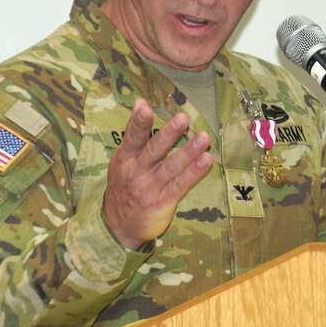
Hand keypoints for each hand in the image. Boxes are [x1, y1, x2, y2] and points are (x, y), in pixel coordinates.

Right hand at [102, 99, 213, 248]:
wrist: (118, 225)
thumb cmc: (125, 184)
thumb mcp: (123, 158)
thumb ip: (134, 132)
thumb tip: (140, 101)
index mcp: (125, 158)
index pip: (132, 138)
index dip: (138, 123)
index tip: (145, 108)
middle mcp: (136, 172)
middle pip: (154, 150)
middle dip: (169, 134)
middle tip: (183, 118)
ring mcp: (149, 188)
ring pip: (171, 167)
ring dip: (189, 151)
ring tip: (204, 137)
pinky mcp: (162, 202)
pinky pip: (180, 184)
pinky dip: (194, 172)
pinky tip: (206, 160)